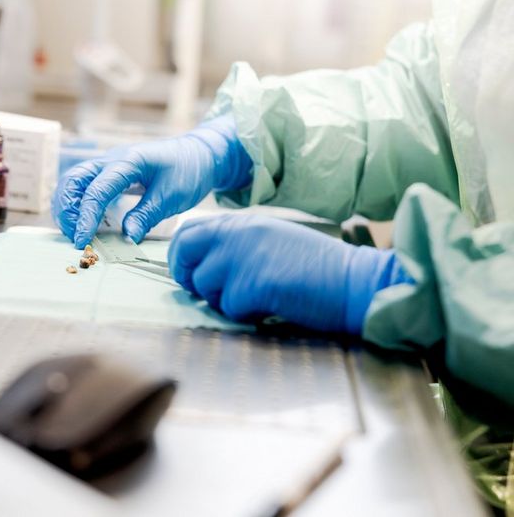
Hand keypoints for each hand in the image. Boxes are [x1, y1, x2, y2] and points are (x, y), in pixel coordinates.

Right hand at [51, 114, 251, 248]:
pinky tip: (86, 223)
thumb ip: (146, 216)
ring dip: (68, 207)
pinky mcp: (110, 174)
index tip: (83, 242)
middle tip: (75, 237)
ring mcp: (108, 164)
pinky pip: (84, 186)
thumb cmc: (188, 171)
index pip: (96, 190)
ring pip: (73, 181)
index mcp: (128, 162)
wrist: (199, 154)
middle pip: (73, 180)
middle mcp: (111, 160)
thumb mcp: (171, 197)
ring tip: (77, 232)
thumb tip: (126, 238)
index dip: (86, 218)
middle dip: (67, 210)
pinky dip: (78, 204)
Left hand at [168, 214, 412, 333]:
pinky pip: (229, 307)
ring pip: (205, 286)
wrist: (355, 280)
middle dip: (188, 277)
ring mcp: (244, 256)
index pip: (189, 231)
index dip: (181, 256)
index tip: (189, 273)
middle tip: (207, 293)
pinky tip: (271, 306)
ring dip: (223, 300)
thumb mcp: (271, 241)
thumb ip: (236, 246)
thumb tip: (202, 266)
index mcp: (242, 223)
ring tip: (256, 299)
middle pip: (185, 252)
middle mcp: (238, 233)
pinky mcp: (254, 283)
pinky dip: (246, 314)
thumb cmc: (317, 268)